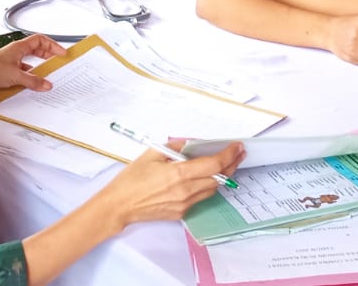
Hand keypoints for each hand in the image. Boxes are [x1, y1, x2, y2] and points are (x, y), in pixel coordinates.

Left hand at [0, 34, 66, 95]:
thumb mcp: (16, 75)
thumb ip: (33, 81)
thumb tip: (46, 84)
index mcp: (19, 47)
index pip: (40, 40)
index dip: (52, 45)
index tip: (61, 53)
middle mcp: (16, 53)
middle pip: (37, 50)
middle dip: (48, 55)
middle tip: (57, 62)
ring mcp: (12, 63)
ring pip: (30, 63)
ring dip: (38, 69)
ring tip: (48, 76)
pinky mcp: (8, 74)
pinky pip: (24, 74)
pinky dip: (30, 79)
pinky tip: (33, 86)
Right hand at [94, 143, 244, 227]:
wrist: (119, 206)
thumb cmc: (131, 180)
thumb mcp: (152, 154)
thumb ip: (176, 147)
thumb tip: (192, 144)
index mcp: (179, 174)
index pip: (214, 164)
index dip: (229, 154)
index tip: (237, 146)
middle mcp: (185, 191)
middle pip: (219, 178)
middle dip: (231, 165)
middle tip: (237, 154)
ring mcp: (184, 204)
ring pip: (212, 189)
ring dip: (220, 177)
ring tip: (224, 165)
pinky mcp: (181, 213)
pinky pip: (200, 198)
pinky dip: (205, 186)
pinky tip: (203, 179)